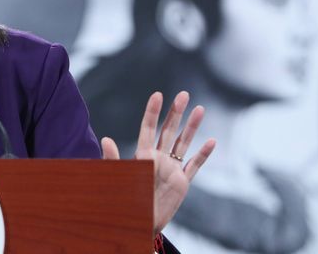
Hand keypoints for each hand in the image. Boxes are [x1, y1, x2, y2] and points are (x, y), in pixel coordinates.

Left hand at [101, 91, 215, 234]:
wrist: (138, 223)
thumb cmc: (125, 200)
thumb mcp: (119, 177)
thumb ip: (113, 158)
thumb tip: (105, 138)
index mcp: (143, 156)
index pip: (149, 129)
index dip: (153, 112)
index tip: (158, 94)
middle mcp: (158, 159)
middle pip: (169, 131)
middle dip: (176, 112)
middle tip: (184, 94)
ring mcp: (172, 169)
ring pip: (183, 143)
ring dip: (192, 127)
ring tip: (200, 109)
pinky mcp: (182, 183)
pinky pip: (194, 165)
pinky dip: (203, 154)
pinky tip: (212, 141)